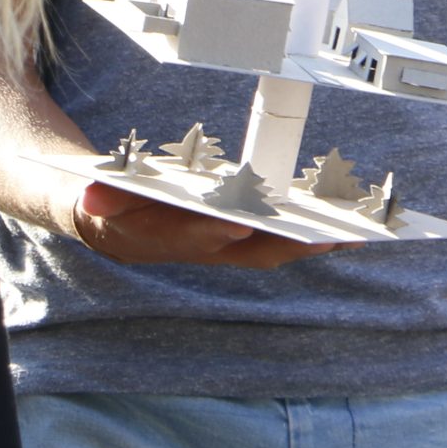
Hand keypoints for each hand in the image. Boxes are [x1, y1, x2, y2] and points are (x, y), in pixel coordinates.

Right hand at [72, 184, 332, 269]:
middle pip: (250, 252)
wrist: (109, 223)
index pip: (193, 238)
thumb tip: (92, 196)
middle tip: (326, 235)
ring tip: (354, 232)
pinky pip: (279, 241)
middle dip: (288, 244)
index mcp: (164, 238)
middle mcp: (200, 249)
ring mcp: (223, 248)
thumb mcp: (97, 195)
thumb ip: (99, 195)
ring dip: (311, 244)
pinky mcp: (240, 241)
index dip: (214, 233)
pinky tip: (345, 228)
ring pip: (272, 250)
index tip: (241, 224)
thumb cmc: (112, 201)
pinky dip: (310, 237)